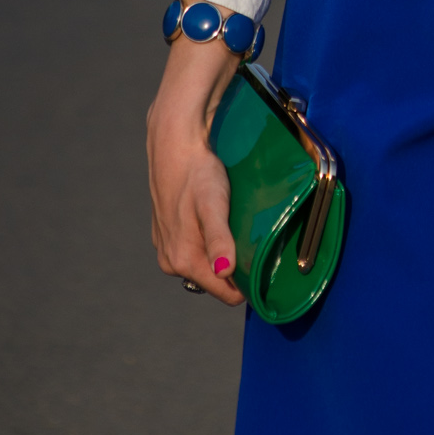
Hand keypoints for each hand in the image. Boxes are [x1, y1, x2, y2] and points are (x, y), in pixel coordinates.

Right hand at [146, 29, 244, 304]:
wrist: (175, 141)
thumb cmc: (198, 172)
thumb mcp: (213, 205)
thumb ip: (219, 240)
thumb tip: (224, 271)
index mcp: (181, 260)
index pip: (225, 292)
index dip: (248, 283)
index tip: (266, 264)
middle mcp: (170, 260)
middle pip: (216, 278)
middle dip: (236, 264)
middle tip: (252, 236)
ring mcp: (167, 247)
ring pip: (207, 263)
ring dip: (224, 250)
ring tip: (236, 223)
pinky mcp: (168, 233)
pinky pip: (197, 247)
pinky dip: (212, 238)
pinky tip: (220, 217)